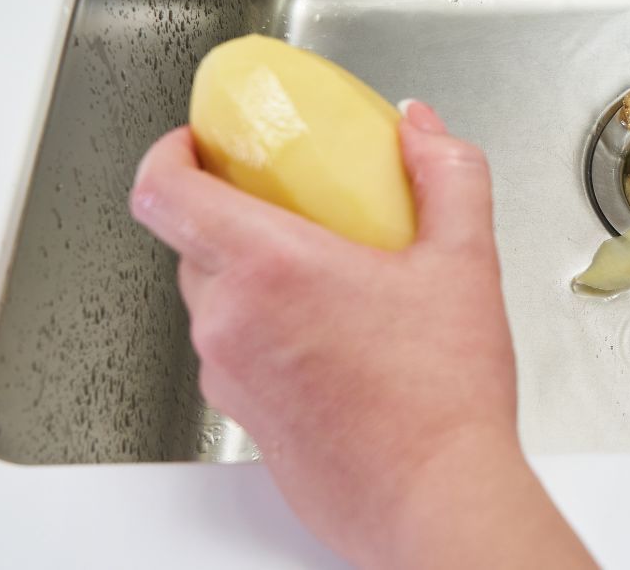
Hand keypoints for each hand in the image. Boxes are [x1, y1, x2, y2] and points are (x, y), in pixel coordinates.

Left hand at [130, 101, 590, 568]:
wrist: (437, 499)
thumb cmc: (443, 400)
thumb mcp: (466, 260)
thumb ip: (446, 175)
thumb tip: (422, 130)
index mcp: (268, 268)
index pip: (163, 191)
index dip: (168, 153)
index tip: (198, 144)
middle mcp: (229, 323)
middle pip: (189, 242)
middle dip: (231, 212)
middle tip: (289, 204)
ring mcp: (228, 376)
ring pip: (214, 301)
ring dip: (252, 276)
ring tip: (327, 274)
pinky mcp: (244, 418)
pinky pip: (234, 352)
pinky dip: (267, 329)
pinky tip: (335, 337)